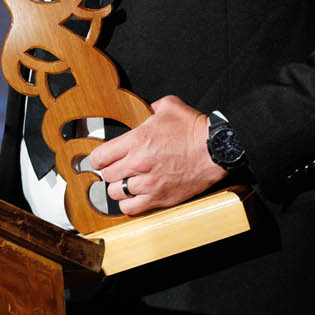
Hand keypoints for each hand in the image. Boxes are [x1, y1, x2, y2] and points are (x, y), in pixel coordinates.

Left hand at [88, 95, 224, 215]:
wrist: (216, 150)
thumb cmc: (195, 129)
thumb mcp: (169, 107)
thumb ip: (150, 107)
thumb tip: (145, 109)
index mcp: (136, 141)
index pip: (100, 156)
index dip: (98, 158)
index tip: (101, 159)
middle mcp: (139, 164)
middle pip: (106, 176)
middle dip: (109, 172)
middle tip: (116, 169)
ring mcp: (149, 183)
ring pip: (116, 193)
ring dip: (119, 188)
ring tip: (126, 183)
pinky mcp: (160, 197)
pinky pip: (131, 208)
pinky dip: (129, 203)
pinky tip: (134, 196)